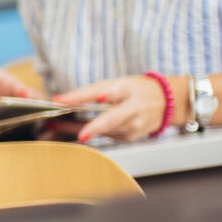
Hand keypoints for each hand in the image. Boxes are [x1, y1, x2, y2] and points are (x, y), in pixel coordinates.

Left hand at [57, 75, 179, 142]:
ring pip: (105, 131)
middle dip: (94, 127)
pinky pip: (106, 136)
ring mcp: (133, 126)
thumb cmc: (135, 90)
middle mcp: (132, 109)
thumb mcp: (116, 84)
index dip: (93, 96)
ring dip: (79, 130)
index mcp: (127, 90)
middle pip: (112, 119)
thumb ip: (90, 92)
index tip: (73, 99)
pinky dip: (89, 133)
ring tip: (56, 126)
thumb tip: (59, 100)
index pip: (108, 92)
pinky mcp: (129, 137)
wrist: (165, 103)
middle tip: (79, 134)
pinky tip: (73, 131)